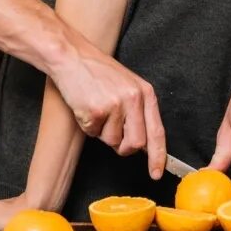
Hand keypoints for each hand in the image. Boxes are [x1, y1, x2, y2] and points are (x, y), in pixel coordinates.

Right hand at [52, 42, 166, 179]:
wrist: (73, 57)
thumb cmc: (98, 72)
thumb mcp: (127, 85)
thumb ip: (138, 111)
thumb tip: (144, 143)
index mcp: (145, 92)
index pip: (157, 132)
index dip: (158, 156)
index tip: (157, 173)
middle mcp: (133, 98)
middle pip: (136, 143)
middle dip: (123, 146)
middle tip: (110, 131)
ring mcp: (115, 104)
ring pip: (112, 141)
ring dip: (101, 132)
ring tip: (96, 108)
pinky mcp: (96, 110)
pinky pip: (93, 133)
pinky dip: (87, 125)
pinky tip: (85, 106)